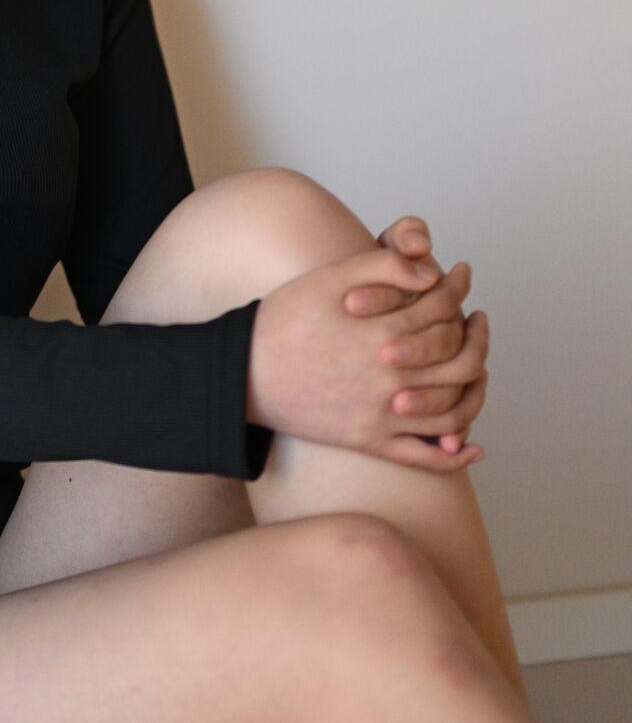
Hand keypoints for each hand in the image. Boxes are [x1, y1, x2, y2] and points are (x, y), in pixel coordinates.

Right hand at [248, 242, 487, 471]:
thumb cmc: (285, 318)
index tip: (462, 273)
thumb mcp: (329, 278)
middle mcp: (393, 378)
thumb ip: (383, 265)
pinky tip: (471, 443)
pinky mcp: (372, 442)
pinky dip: (457, 454)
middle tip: (478, 318)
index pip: (444, 310)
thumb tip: (431, 273)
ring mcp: (385, 415)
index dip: (458, 286)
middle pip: (460, 359)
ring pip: (455, 408)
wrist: (245, 372)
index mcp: (385, 333)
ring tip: (477, 365)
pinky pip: (427, 458)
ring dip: (476, 386)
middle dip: (476, 334)